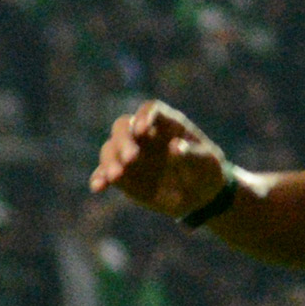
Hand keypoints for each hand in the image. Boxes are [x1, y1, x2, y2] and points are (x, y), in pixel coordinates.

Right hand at [91, 99, 231, 221]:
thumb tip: (175, 147)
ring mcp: (130, 152)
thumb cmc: (206, 171)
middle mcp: (143, 134)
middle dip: (124, 141)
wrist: (200, 195)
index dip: (144, 116)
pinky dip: (100, 178)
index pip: (151, 110)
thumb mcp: (206, 163)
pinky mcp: (122, 173)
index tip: (142, 130)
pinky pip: (105, 173)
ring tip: (116, 177)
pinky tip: (98, 187)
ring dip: (110, 161)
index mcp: (167, 123)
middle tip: (131, 158)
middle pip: (123, 126)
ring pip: (111, 148)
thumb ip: (192, 154)